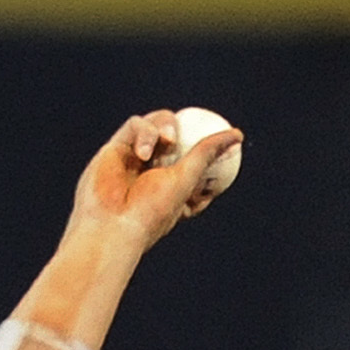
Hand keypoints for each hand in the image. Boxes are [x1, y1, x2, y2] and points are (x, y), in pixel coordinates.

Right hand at [14, 111, 246, 343]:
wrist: (113, 225)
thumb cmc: (151, 211)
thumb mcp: (186, 180)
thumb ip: (207, 154)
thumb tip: (237, 134)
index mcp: (172, 187)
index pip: (194, 161)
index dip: (207, 150)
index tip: (224, 142)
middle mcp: (152, 172)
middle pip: (174, 139)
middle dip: (183, 132)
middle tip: (190, 132)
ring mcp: (133, 159)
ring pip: (156, 125)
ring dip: (165, 127)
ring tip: (169, 140)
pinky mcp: (115, 148)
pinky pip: (136, 125)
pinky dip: (145, 134)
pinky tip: (144, 154)